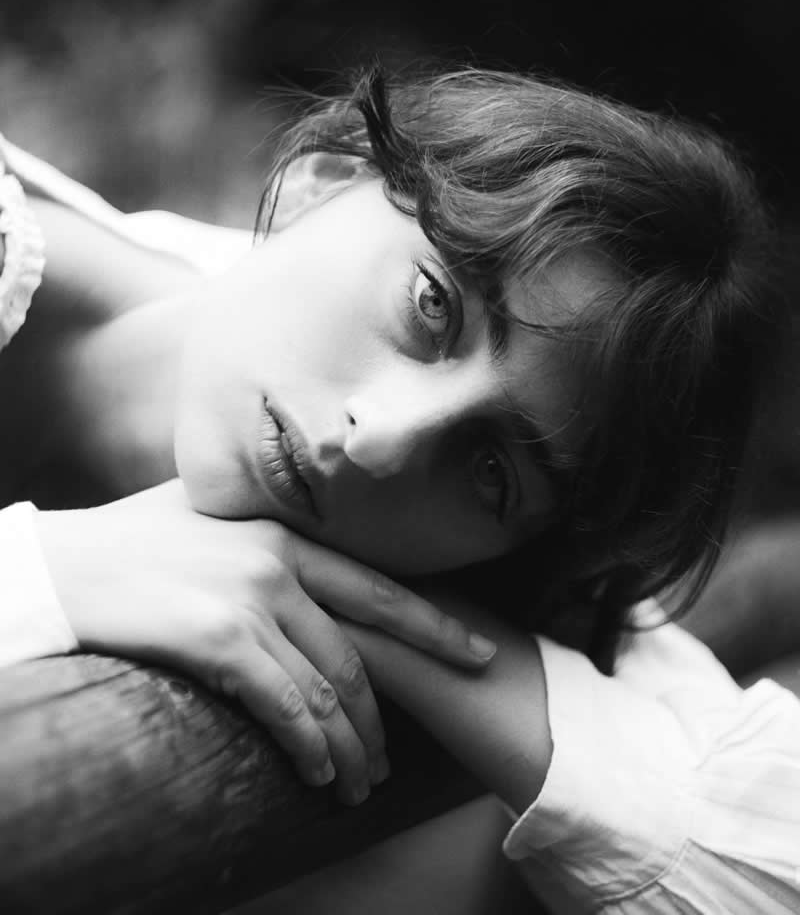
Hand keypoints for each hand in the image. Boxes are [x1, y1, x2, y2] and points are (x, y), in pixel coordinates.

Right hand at [35, 480, 495, 804]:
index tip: (478, 652)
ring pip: (327, 687)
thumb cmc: (130, 544)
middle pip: (362, 649)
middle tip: (396, 759)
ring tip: (357, 785)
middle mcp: (279, 560)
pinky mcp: (220, 636)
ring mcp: (252, 597)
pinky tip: (316, 773)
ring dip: (349, 746)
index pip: (379, 586)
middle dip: (389, 713)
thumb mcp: (207, 519)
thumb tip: (301, 550)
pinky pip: (285, 705)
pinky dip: (308, 746)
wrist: (62, 566)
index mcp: (285, 534)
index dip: (433, 625)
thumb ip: (260, 530)